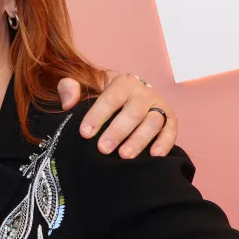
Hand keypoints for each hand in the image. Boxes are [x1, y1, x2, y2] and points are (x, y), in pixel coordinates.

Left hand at [56, 71, 176, 157]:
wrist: (127, 98)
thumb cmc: (100, 95)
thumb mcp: (84, 86)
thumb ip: (69, 88)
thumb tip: (68, 103)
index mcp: (122, 82)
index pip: (110, 98)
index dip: (98, 115)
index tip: (85, 132)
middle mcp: (143, 92)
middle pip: (133, 112)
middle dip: (117, 131)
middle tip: (103, 148)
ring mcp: (158, 106)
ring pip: (152, 122)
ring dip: (139, 139)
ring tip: (124, 156)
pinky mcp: (170, 121)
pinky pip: (171, 131)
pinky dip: (164, 143)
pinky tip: (153, 155)